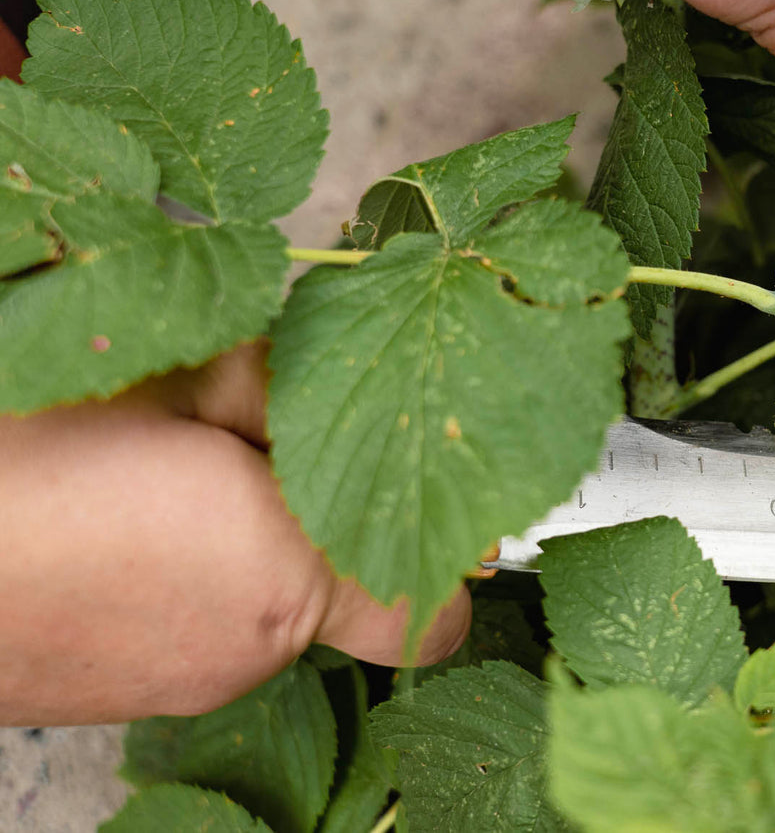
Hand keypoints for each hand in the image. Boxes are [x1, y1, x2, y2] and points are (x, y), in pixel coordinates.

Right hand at [0, 343, 471, 725]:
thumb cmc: (19, 453)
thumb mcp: (169, 376)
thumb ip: (275, 384)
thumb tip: (337, 373)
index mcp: (281, 581)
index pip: (432, 613)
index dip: (441, 555)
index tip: (415, 488)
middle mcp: (245, 655)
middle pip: (337, 580)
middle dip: (311, 501)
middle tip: (226, 433)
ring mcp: (176, 683)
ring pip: (262, 599)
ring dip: (237, 531)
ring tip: (145, 467)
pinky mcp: (118, 693)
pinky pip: (194, 622)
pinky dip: (179, 568)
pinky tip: (107, 516)